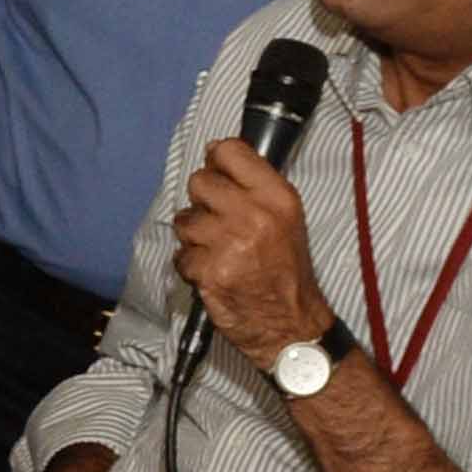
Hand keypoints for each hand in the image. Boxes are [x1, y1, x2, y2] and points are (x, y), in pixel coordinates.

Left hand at [172, 138, 336, 371]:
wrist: (291, 322)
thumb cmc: (286, 268)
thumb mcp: (285, 217)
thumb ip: (253, 185)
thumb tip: (215, 149)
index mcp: (277, 197)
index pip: (230, 151)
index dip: (217, 161)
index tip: (219, 175)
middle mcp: (254, 215)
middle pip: (199, 182)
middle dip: (202, 202)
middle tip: (219, 223)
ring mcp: (230, 243)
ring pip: (184, 220)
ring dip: (194, 237)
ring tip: (218, 251)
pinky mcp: (210, 271)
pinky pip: (181, 255)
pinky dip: (191, 266)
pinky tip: (213, 273)